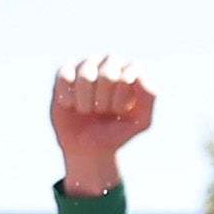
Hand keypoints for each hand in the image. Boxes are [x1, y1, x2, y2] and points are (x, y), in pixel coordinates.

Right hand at [49, 56, 154, 195]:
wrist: (89, 148)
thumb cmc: (116, 133)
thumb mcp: (141, 121)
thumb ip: (149, 96)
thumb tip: (136, 75)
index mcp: (130, 72)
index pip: (128, 74)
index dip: (121, 98)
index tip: (118, 112)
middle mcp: (110, 64)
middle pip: (108, 72)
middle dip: (104, 100)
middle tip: (101, 112)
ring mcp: (87, 67)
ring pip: (86, 74)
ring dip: (86, 100)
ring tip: (86, 111)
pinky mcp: (66, 74)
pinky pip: (65, 75)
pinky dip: (68, 95)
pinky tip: (70, 105)